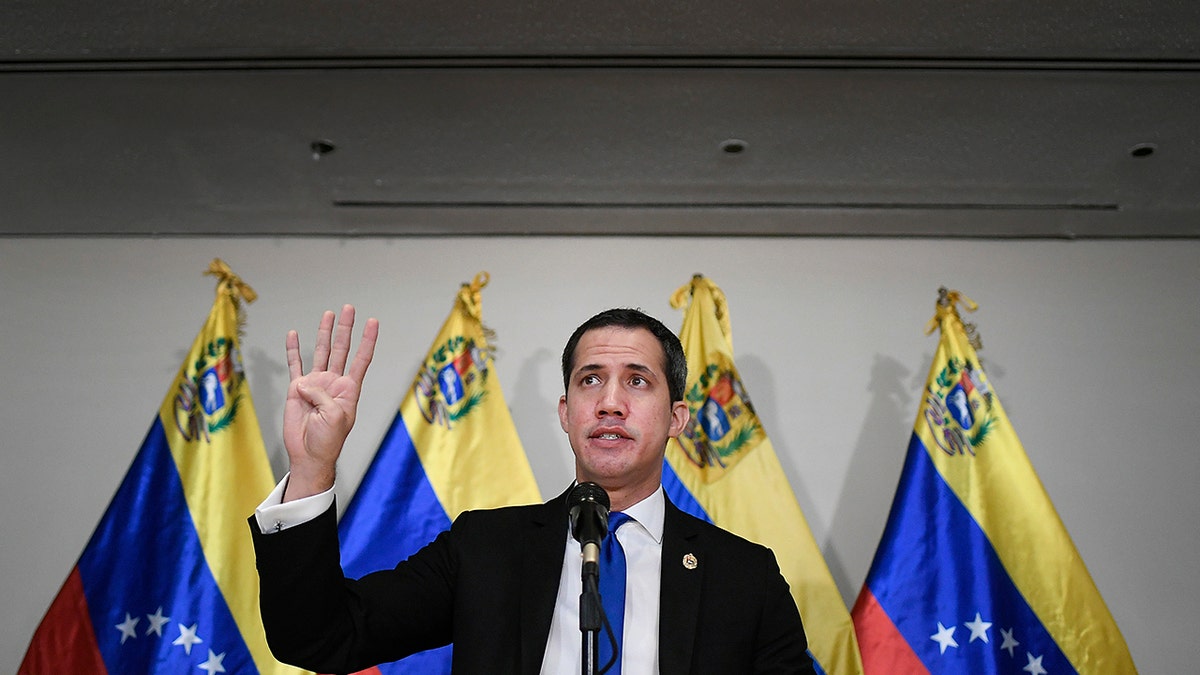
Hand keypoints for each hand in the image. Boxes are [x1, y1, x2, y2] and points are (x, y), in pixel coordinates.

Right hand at [281, 305, 377, 500]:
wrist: (309, 454)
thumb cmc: (328, 439)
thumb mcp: (335, 416)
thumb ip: (323, 395)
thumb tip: (304, 383)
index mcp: (349, 389)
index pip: (361, 359)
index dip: (368, 340)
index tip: (373, 321)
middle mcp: (333, 382)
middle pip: (342, 349)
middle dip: (346, 328)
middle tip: (349, 308)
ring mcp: (315, 383)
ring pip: (321, 352)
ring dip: (325, 333)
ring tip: (328, 314)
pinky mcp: (297, 389)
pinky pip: (295, 364)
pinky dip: (294, 350)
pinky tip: (294, 335)